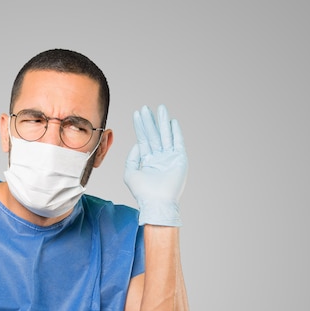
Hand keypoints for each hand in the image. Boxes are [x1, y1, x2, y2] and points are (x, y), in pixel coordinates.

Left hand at [124, 105, 186, 225]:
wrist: (157, 202)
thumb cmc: (143, 192)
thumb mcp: (130, 173)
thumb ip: (131, 158)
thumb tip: (137, 145)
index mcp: (148, 161)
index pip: (144, 139)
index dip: (141, 127)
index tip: (138, 114)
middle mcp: (159, 158)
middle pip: (154, 135)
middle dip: (150, 121)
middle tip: (146, 108)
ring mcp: (169, 158)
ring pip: (165, 136)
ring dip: (163, 122)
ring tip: (160, 109)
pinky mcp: (179, 160)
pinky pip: (177, 142)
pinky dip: (175, 132)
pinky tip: (172, 122)